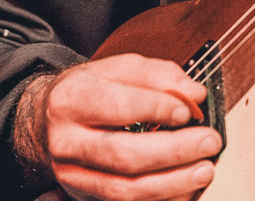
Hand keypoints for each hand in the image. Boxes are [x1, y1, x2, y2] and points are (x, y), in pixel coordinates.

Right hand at [14, 54, 221, 200]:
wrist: (45, 121)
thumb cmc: (89, 90)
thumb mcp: (117, 68)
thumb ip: (157, 75)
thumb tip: (195, 94)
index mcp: (71, 100)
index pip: (118, 106)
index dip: (157, 109)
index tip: (188, 111)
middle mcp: (66, 142)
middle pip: (123, 154)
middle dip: (173, 151)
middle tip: (209, 142)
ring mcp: (72, 176)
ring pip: (123, 190)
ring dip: (171, 183)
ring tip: (204, 169)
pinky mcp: (81, 198)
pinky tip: (184, 190)